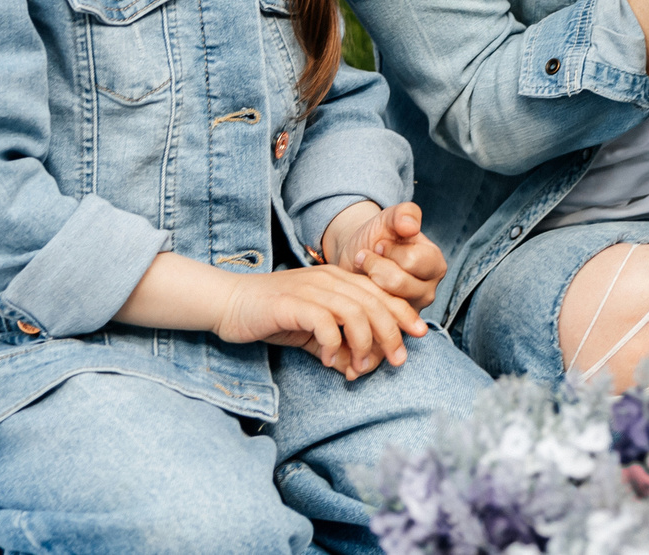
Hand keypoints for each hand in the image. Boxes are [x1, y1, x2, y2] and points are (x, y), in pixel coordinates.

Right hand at [214, 263, 429, 379]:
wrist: (229, 303)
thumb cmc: (271, 316)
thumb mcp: (310, 332)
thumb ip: (335, 346)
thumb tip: (356, 369)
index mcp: (338, 280)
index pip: (381, 293)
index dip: (403, 313)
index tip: (419, 335)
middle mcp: (329, 279)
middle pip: (374, 303)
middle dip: (392, 333)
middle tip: (398, 360)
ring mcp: (311, 289)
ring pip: (355, 312)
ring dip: (365, 343)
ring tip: (361, 367)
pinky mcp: (291, 303)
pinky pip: (324, 323)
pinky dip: (333, 344)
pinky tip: (329, 360)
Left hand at [322, 199, 446, 311]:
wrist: (358, 256)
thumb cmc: (377, 236)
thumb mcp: (389, 218)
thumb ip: (404, 214)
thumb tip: (411, 227)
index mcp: (435, 264)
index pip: (412, 261)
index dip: (387, 250)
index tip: (379, 245)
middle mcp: (429, 291)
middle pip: (398, 283)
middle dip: (374, 266)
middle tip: (367, 257)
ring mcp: (411, 312)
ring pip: (384, 301)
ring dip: (365, 282)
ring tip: (364, 271)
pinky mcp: (392, 327)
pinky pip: (374, 319)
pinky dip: (361, 302)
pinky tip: (360, 290)